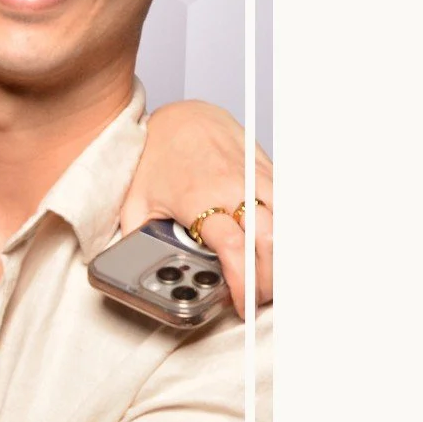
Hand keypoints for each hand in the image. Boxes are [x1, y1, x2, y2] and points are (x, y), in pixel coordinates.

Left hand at [122, 101, 272, 316]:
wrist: (176, 116)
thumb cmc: (156, 156)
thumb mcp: (135, 203)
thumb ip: (140, 240)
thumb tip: (140, 272)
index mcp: (199, 199)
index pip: (233, 248)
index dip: (244, 281)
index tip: (243, 305)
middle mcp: (232, 186)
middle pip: (268, 240)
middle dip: (270, 277)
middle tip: (260, 300)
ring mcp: (253, 174)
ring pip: (284, 221)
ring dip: (283, 256)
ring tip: (272, 279)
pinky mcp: (265, 168)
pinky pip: (286, 202)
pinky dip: (288, 230)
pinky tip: (281, 250)